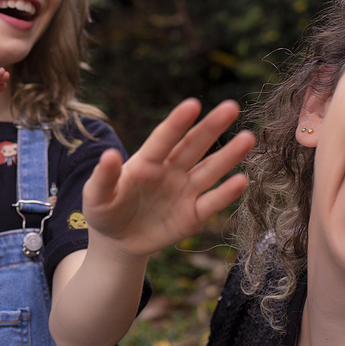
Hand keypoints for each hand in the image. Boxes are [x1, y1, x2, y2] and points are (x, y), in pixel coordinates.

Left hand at [82, 98, 254, 257]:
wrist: (117, 241)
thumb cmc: (105, 211)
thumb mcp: (96, 196)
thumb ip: (104, 177)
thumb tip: (109, 155)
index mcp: (146, 162)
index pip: (164, 139)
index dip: (177, 123)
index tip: (193, 104)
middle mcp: (170, 171)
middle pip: (194, 146)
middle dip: (212, 127)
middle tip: (231, 107)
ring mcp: (184, 192)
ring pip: (210, 170)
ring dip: (228, 155)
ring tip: (248, 138)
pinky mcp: (193, 215)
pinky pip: (211, 202)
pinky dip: (226, 193)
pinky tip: (241, 180)